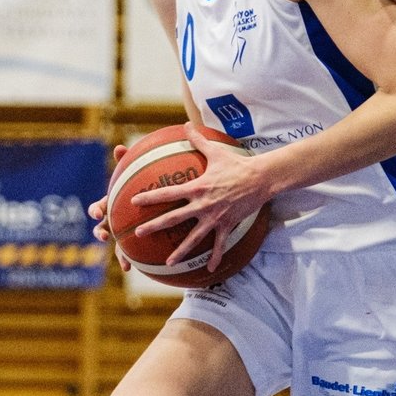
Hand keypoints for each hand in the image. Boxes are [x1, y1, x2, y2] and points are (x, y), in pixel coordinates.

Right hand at [90, 144, 129, 269]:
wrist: (153, 201)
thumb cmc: (141, 183)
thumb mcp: (135, 172)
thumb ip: (127, 161)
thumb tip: (120, 147)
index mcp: (111, 204)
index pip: (99, 207)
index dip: (96, 210)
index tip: (97, 214)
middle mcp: (112, 220)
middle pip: (101, 227)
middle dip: (99, 232)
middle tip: (103, 235)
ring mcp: (121, 232)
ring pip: (115, 245)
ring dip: (118, 253)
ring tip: (124, 262)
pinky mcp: (131, 242)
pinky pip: (129, 253)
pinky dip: (128, 260)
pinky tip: (134, 268)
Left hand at [130, 125, 270, 270]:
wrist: (260, 179)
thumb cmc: (236, 164)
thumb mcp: (216, 151)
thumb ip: (198, 139)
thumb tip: (186, 124)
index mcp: (197, 187)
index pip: (168, 193)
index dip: (150, 197)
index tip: (134, 202)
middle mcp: (202, 205)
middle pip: (174, 218)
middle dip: (154, 226)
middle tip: (138, 233)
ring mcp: (214, 218)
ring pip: (194, 238)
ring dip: (180, 251)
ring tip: (168, 262)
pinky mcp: (227, 225)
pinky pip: (219, 245)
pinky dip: (215, 257)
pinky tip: (210, 270)